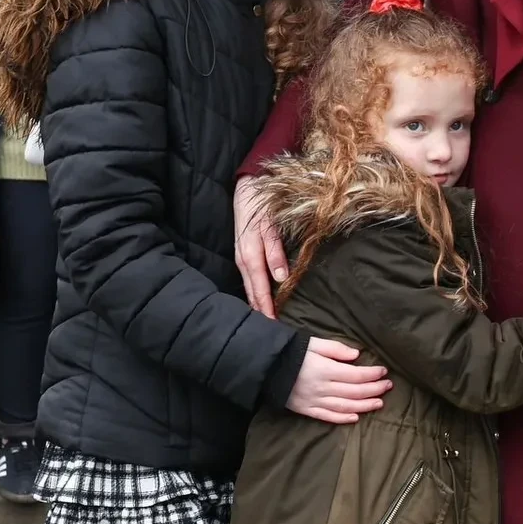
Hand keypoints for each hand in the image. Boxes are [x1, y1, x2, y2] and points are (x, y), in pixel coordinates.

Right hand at [234, 178, 287, 319]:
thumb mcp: (270, 225)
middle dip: (261, 314)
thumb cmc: (262, 204)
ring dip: (257, 306)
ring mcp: (241, 258)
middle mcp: (243, 260)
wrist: (246, 188)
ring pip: (249, 288)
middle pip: (252, 294)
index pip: (259, 290)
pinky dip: (254, 294)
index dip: (267, 310)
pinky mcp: (243, 255)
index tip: (275, 328)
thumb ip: (275, 251)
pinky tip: (261, 303)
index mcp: (250, 256)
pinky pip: (248, 280)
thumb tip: (281, 278)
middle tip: (272, 336)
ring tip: (267, 324)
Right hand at [286, 338, 391, 423]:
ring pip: (345, 406)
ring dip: (365, 405)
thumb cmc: (291, 352)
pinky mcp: (306, 410)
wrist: (265, 367)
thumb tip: (356, 355)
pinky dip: (344, 418)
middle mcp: (322, 388)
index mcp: (325, 370)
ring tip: (380, 403)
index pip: (356, 375)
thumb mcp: (312, 343)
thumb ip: (335, 349)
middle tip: (388, 386)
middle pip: (354, 392)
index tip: (384, 371)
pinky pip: (328, 417)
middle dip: (374, 389)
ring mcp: (314, 401)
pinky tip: (356, 417)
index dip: (372, 374)